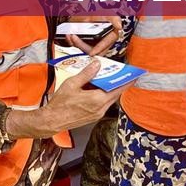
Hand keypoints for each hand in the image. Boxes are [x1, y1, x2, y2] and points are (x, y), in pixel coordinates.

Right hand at [6, 59, 128, 138]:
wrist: (51, 121)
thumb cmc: (60, 104)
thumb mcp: (72, 83)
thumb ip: (87, 73)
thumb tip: (97, 64)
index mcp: (97, 100)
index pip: (117, 89)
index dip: (126, 81)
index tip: (134, 75)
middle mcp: (100, 108)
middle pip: (115, 93)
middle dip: (119, 83)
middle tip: (122, 73)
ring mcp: (98, 114)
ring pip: (110, 98)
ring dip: (111, 89)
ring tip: (109, 78)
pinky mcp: (94, 116)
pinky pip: (104, 103)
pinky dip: (104, 95)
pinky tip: (98, 88)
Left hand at [67, 15, 122, 55]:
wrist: (91, 11)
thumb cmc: (102, 14)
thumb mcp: (109, 14)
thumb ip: (115, 19)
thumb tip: (119, 27)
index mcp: (109, 38)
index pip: (104, 46)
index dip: (99, 49)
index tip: (92, 53)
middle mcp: (100, 43)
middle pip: (92, 50)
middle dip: (82, 45)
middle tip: (75, 37)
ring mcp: (91, 43)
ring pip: (83, 50)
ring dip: (75, 43)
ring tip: (71, 35)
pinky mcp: (83, 43)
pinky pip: (77, 46)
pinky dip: (72, 42)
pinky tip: (69, 35)